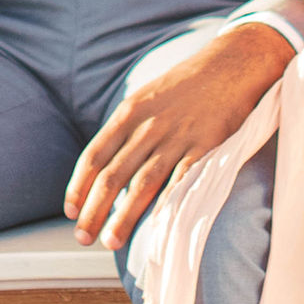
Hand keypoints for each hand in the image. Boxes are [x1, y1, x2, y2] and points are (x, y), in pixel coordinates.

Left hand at [66, 23, 294, 253]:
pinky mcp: (207, 146)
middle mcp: (148, 126)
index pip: (94, 155)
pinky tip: (155, 227)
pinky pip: (182, 180)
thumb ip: (126, 129)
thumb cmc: (185, 86)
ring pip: (143, 183)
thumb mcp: (146, 97)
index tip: (70, 211)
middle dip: (94, 210)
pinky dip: (167, 205)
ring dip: (124, 216)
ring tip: (111, 241)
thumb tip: (105, 166)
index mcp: (129, 112)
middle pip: (113, 175)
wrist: (233, 62)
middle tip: (82, 237)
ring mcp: (177, 136)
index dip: (79, 186)